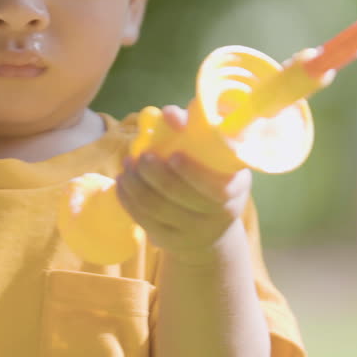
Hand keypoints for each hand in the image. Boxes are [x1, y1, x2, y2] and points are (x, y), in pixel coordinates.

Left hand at [115, 105, 251, 263]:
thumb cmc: (211, 173)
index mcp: (236, 189)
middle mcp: (219, 215)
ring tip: (126, 164)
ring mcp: (194, 232)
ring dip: (136, 185)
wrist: (211, 226)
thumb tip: (171, 115)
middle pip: (182, 198)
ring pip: (158, 209)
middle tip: (140, 156)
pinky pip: (145, 221)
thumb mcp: (216, 153)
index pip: (217, 188)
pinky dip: (129, 200)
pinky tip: (121, 183)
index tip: (173, 155)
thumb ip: (197, 127)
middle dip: (155, 175)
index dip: (193, 173)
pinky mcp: (171, 241)